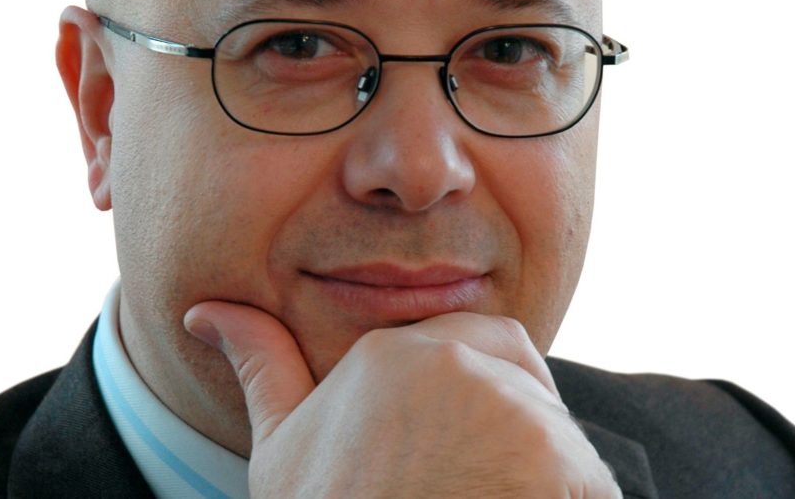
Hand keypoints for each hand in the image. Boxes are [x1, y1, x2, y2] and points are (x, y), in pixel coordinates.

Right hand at [185, 303, 620, 497]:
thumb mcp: (284, 449)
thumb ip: (261, 366)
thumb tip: (208, 312)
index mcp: (388, 352)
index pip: (463, 345)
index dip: (466, 397)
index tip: (451, 452)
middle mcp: (452, 362)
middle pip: (514, 370)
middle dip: (509, 416)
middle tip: (477, 482)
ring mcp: (510, 408)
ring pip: (551, 425)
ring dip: (537, 468)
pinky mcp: (560, 459)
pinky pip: (586, 476)